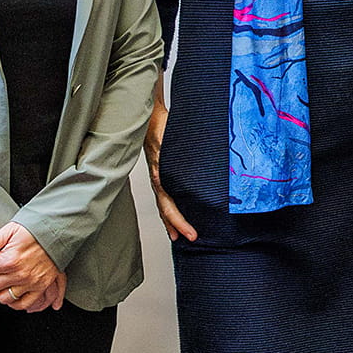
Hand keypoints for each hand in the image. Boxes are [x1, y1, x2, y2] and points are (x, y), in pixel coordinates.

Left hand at [0, 222, 65, 311]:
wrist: (57, 232)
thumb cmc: (33, 230)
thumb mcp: (8, 231)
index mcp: (9, 260)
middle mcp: (19, 274)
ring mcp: (30, 283)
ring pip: (3, 298)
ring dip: (0, 290)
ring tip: (3, 280)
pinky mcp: (40, 287)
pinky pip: (23, 304)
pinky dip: (16, 302)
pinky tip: (12, 292)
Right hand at [143, 89, 195, 241]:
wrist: (150, 114)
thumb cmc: (162, 123)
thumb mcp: (176, 137)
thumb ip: (185, 149)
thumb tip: (202, 159)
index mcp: (161, 173)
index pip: (168, 204)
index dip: (178, 220)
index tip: (190, 233)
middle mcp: (158, 177)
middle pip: (165, 207)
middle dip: (176, 225)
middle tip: (190, 238)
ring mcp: (157, 174)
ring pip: (162, 203)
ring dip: (170, 220)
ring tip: (178, 235)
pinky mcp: (159, 171)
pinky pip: (163, 193)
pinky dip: (168, 206)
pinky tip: (173, 212)